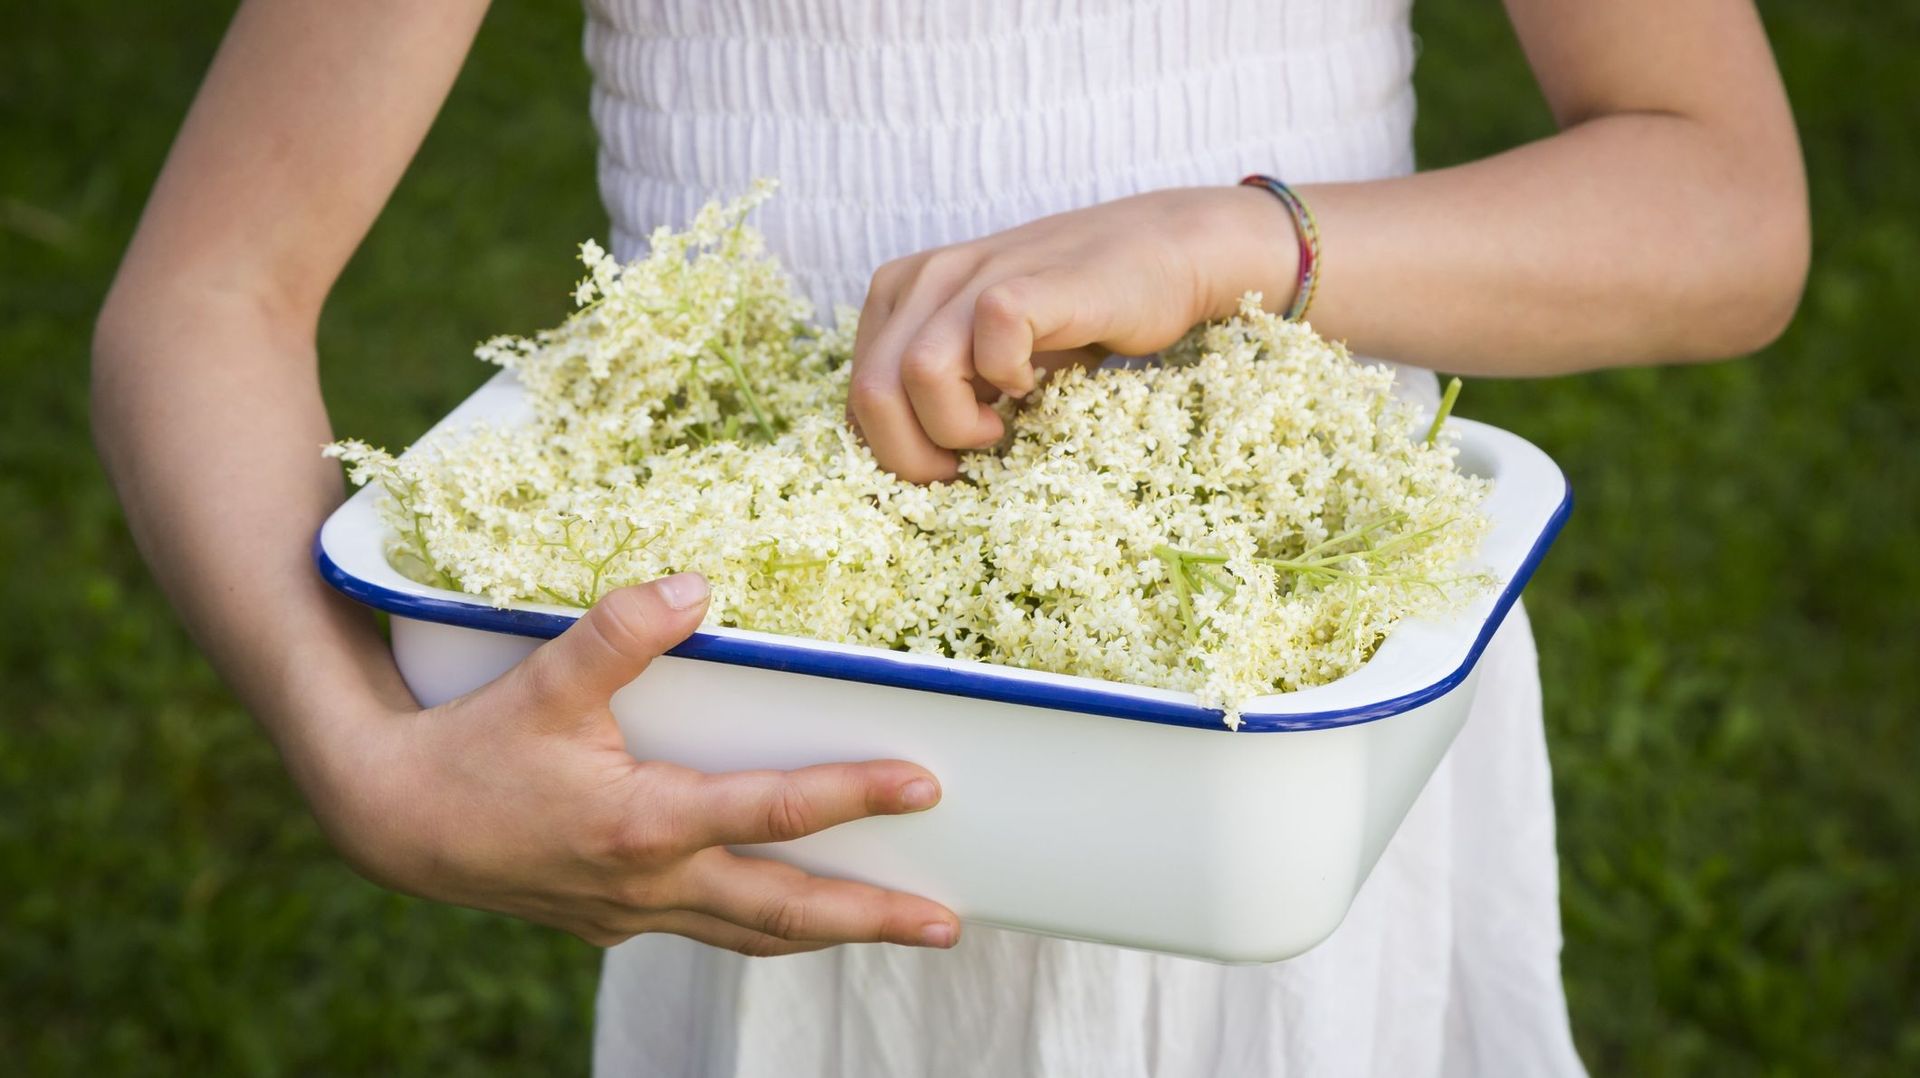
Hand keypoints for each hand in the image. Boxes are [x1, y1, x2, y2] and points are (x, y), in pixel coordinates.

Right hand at [309, 572, 959, 953]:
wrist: (392, 821)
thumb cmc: (469, 748)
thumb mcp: (542, 681)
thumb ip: (618, 632)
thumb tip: (694, 583)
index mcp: (644, 825)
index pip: (775, 811)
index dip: (855, 796)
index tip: (924, 787)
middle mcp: (651, 884)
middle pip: (785, 910)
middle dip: (872, 918)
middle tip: (948, 924)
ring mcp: (633, 914)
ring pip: (751, 935)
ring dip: (825, 933)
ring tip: (894, 926)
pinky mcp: (613, 922)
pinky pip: (709, 933)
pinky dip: (761, 928)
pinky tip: (788, 913)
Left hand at [847, 186, 1297, 480]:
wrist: (1161, 256)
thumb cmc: (1072, 316)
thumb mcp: (983, 353)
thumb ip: (934, 388)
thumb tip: (896, 462)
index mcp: (900, 293)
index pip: (855, 395)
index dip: (891, 449)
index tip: (942, 465)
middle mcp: (925, 279)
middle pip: (870, 392)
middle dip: (911, 454)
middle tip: (964, 468)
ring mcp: (974, 274)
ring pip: (915, 374)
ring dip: (956, 426)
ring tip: (1002, 426)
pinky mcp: (1027, 284)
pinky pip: (987, 346)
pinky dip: (1008, 382)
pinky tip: (1033, 384)